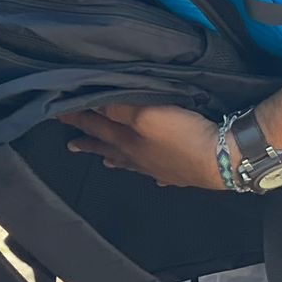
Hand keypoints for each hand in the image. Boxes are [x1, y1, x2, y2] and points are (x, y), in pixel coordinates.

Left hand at [60, 104, 225, 190]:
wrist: (223, 160)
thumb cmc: (182, 134)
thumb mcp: (146, 113)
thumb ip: (118, 107)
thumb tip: (93, 103)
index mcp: (128, 141)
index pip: (96, 127)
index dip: (78, 119)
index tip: (58, 114)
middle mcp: (140, 157)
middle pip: (109, 148)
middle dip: (90, 144)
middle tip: (71, 145)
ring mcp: (161, 168)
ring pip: (132, 163)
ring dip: (116, 160)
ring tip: (105, 162)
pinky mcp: (182, 173)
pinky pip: (162, 175)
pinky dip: (154, 175)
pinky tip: (155, 178)